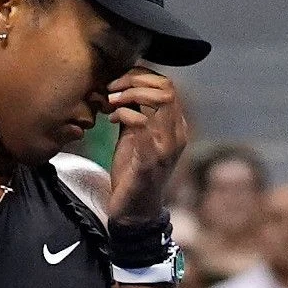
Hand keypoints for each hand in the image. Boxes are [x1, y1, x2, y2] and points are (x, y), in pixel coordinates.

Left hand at [105, 69, 189, 224]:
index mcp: (174, 126)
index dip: (140, 76)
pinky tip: (110, 120)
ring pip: (160, 100)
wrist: (134, 212)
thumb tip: (121, 87)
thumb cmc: (131, 172)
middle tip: (111, 88)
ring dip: (130, 94)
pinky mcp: (151, 160)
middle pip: (166, 87)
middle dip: (135, 80)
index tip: (116, 82)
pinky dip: (124, 114)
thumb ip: (134, 113)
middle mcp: (176, 134)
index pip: (167, 85)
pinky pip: (143, 124)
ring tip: (111, 102)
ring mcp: (166, 147)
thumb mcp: (133, 137)